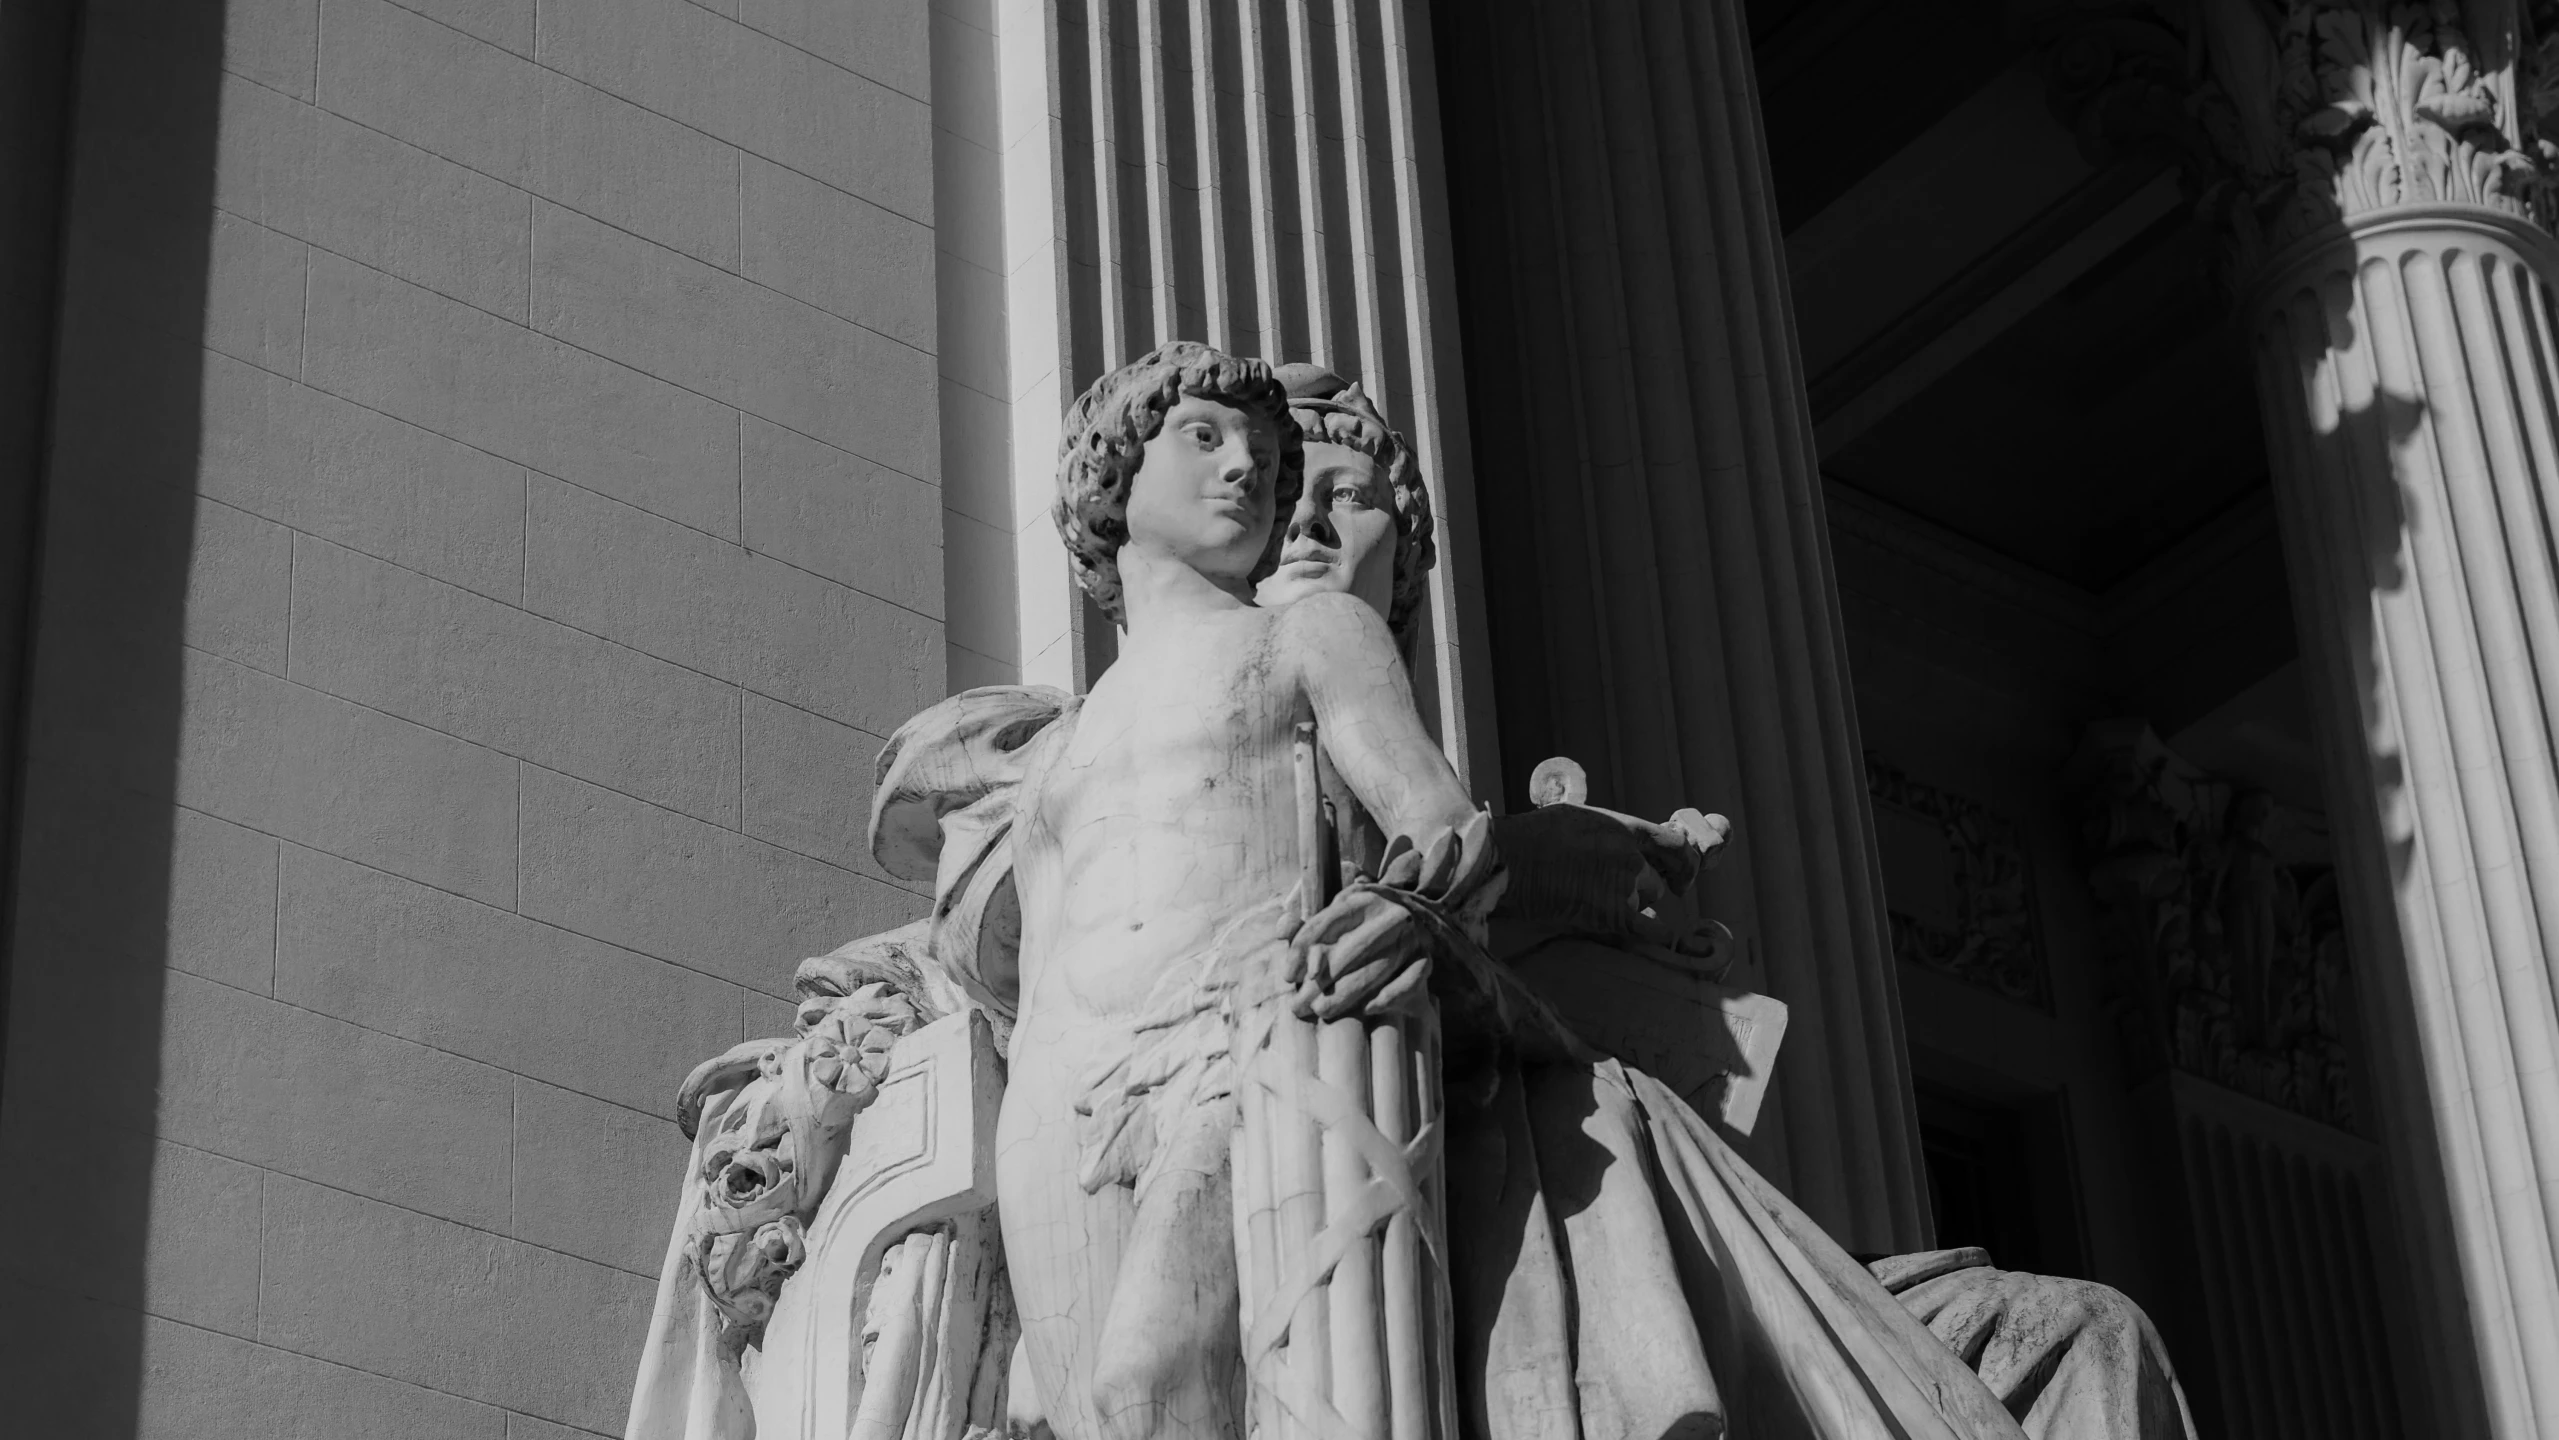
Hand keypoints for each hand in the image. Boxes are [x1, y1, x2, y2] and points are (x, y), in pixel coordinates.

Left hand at [1288, 885, 1432, 1020]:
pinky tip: (1368, 1009)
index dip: (1302, 951)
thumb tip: (1282, 930)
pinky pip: (1410, 981)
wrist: (1416, 915)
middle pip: (1350, 951)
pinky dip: (1390, 996)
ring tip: (1322, 1011)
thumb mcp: (1335, 914)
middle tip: (1300, 1004)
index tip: (1288, 976)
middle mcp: (1389, 915)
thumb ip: (1305, 924)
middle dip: (1321, 982)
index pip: (1325, 924)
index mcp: (1362, 899)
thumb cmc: (1362, 922)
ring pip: (1376, 970)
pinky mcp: (1425, 958)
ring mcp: (1410, 938)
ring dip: (1347, 994)